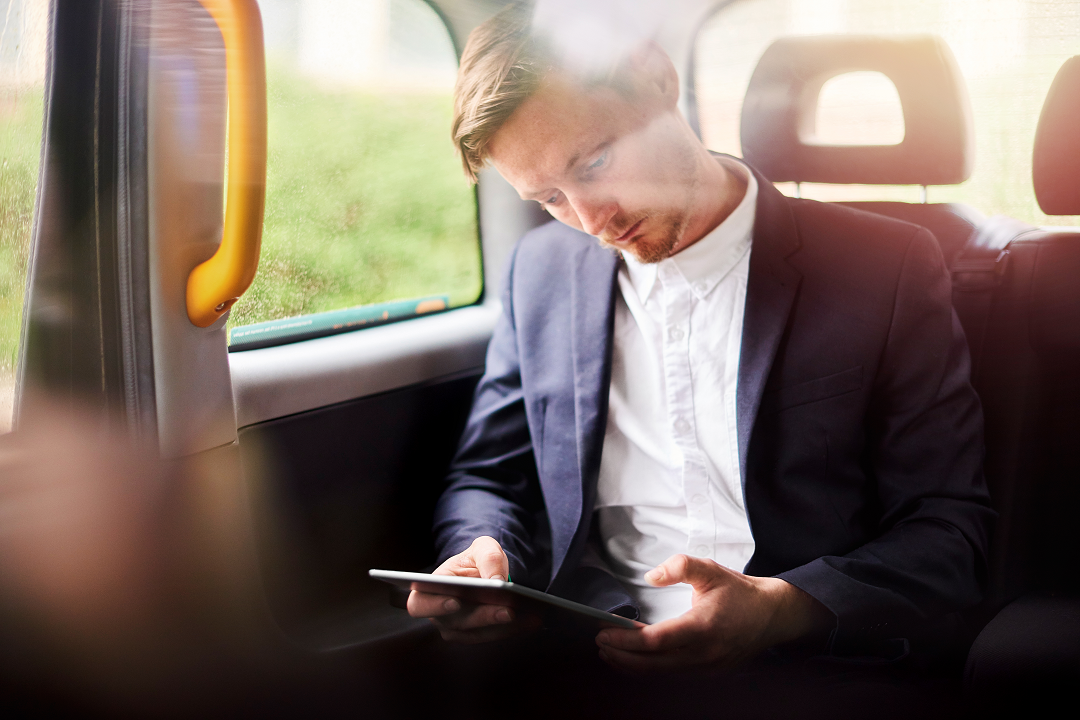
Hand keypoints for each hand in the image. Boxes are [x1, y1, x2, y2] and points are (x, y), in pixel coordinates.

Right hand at [406, 536, 539, 642]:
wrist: (488, 572)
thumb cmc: (477, 559)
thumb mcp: (483, 548)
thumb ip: (488, 558)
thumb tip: (496, 581)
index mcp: (430, 590)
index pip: (420, 604)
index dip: (434, 606)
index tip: (455, 601)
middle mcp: (440, 615)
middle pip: (456, 623)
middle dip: (483, 616)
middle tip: (508, 610)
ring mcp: (458, 629)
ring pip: (478, 634)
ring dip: (504, 627)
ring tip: (529, 616)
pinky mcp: (478, 635)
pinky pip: (495, 635)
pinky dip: (514, 629)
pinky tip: (532, 620)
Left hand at [596, 554, 832, 671]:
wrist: (772, 615)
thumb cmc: (739, 593)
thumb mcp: (710, 570)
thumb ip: (679, 566)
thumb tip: (651, 576)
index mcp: (702, 628)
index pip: (655, 641)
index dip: (625, 640)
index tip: (603, 631)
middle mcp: (703, 654)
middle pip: (652, 664)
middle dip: (621, 656)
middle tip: (599, 643)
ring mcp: (706, 667)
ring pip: (660, 673)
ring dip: (632, 665)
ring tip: (609, 653)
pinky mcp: (708, 672)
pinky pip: (672, 674)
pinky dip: (649, 668)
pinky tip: (636, 659)